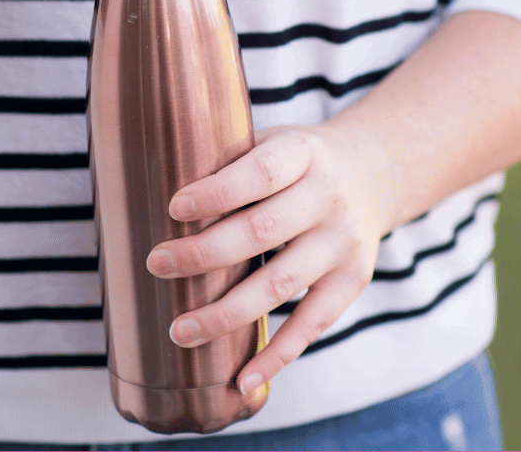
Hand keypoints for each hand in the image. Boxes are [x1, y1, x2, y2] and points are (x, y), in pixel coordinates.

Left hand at [144, 123, 412, 394]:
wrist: (373, 173)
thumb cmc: (294, 163)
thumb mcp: (271, 141)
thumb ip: (227, 162)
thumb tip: (147, 194)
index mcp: (302, 153)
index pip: (261, 173)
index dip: (217, 192)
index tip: (174, 209)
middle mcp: (328, 197)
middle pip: (264, 230)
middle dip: (205, 253)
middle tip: (157, 265)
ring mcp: (343, 243)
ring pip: (281, 283)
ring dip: (226, 313)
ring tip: (179, 331)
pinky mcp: (352, 281)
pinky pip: (313, 324)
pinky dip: (277, 354)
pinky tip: (243, 379)